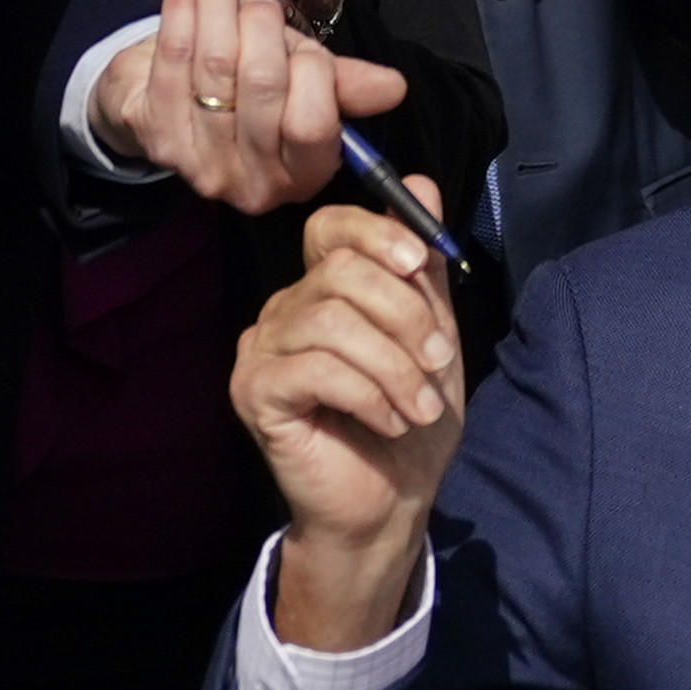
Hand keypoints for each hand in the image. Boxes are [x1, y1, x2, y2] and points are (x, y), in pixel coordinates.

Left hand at [90, 0, 410, 212]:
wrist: (167, 105)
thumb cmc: (253, 89)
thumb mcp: (306, 85)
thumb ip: (344, 84)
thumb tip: (394, 87)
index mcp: (302, 175)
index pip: (312, 124)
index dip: (311, 70)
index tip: (300, 42)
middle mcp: (252, 184)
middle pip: (262, 85)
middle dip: (262, 25)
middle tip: (258, 0)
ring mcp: (199, 165)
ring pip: (214, 66)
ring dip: (217, 2)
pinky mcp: (155, 138)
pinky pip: (172, 61)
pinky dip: (181, 11)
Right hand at [233, 185, 465, 653]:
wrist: (389, 504)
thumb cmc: (408, 420)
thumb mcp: (432, 335)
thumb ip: (423, 267)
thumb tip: (422, 185)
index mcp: (322, 288)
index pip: (329, 227)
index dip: (377, 235)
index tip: (421, 266)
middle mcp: (283, 310)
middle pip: (336, 271)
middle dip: (403, 313)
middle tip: (436, 360)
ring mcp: (261, 349)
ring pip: (331, 321)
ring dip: (393, 365)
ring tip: (418, 406)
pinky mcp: (253, 391)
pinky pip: (314, 369)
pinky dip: (367, 394)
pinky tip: (389, 420)